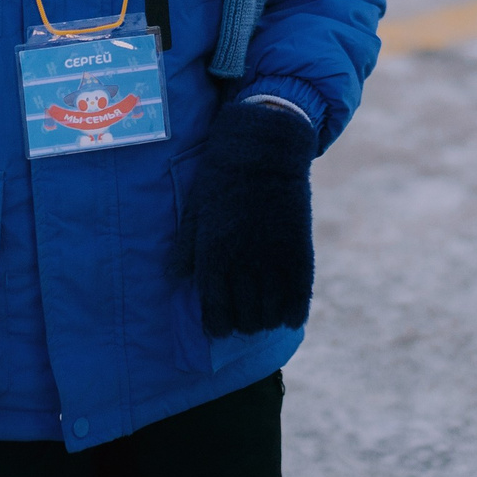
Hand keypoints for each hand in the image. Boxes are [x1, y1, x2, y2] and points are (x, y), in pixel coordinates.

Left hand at [176, 97, 317, 337]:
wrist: (264, 149)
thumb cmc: (221, 179)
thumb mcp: (195, 211)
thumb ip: (186, 249)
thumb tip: (176, 280)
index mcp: (213, 256)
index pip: (214, 313)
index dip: (217, 327)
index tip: (219, 327)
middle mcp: (243, 264)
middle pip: (245, 319)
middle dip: (242, 324)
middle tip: (242, 317)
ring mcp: (274, 259)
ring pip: (271, 314)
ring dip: (266, 320)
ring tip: (263, 313)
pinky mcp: (299, 251)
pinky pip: (299, 297)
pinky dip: (294, 313)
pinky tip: (289, 317)